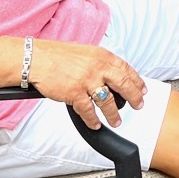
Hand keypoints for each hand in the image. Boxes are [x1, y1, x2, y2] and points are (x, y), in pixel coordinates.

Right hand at [26, 41, 145, 129]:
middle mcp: (97, 67)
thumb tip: (112, 75)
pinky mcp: (75, 93)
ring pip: (108, 101)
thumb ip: (100, 63)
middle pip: (124, 84)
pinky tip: (95, 124)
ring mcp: (87, 81)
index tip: (143, 89)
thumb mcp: (85, 52)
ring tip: (117, 121)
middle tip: (138, 105)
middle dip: (134, 98)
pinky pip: (88, 111)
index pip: (126, 69)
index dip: (137, 81)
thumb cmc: (57, 55)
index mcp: (102, 55)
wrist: (36, 59)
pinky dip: (93, 120)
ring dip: (114, 114)